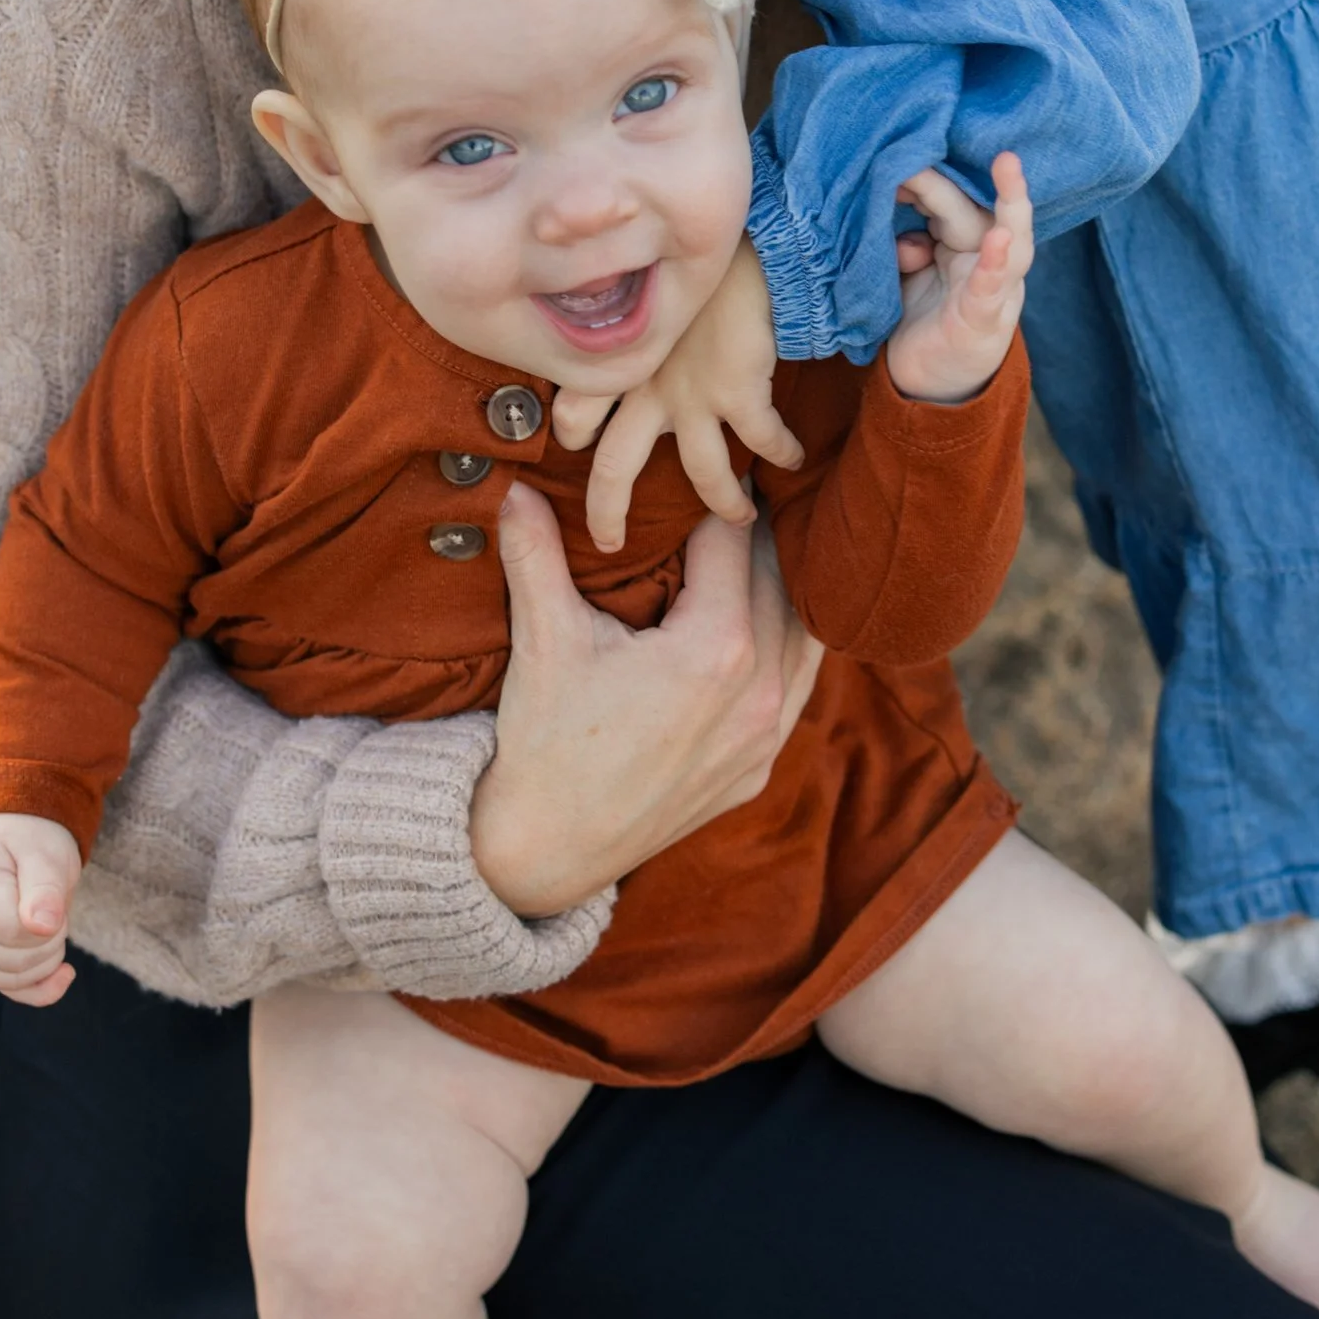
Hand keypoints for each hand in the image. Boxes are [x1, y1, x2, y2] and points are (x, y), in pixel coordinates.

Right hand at [0, 812, 82, 1004]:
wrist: (13, 827)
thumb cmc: (30, 835)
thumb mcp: (45, 851)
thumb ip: (44, 888)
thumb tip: (44, 927)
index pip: (9, 931)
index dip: (45, 929)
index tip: (57, 905)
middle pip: (8, 962)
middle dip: (49, 945)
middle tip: (58, 909)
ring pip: (5, 979)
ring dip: (45, 963)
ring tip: (56, 927)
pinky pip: (5, 985)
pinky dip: (37, 989)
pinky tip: (63, 976)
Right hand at [468, 480, 823, 911]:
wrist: (546, 849)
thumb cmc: (544, 742)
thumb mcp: (543, 639)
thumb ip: (536, 553)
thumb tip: (515, 487)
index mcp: (715, 648)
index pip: (734, 541)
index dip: (715, 498)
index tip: (705, 469)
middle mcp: (759, 691)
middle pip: (778, 579)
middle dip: (752, 534)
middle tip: (733, 492)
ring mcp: (766, 736)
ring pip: (803, 631)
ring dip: (781, 587)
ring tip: (755, 547)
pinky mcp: (760, 767)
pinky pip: (800, 685)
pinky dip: (790, 643)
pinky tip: (770, 619)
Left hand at [549, 235, 804, 554]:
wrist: (745, 235)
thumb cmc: (701, 255)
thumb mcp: (651, 286)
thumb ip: (637, 316)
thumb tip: (637, 330)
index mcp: (619, 360)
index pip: (574, 411)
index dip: (572, 435)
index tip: (577, 449)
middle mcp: (648, 385)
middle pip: (613, 465)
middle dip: (608, 511)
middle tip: (609, 542)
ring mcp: (693, 394)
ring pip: (699, 471)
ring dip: (721, 500)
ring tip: (736, 516)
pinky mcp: (739, 392)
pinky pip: (761, 440)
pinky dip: (781, 452)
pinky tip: (793, 457)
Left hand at [885, 153, 1033, 401]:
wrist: (928, 386)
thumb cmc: (920, 320)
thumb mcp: (904, 274)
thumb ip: (902, 245)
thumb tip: (901, 235)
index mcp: (961, 241)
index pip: (947, 197)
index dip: (921, 176)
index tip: (890, 151)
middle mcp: (984, 257)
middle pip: (968, 209)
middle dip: (937, 182)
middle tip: (901, 156)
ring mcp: (992, 287)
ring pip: (1007, 237)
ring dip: (1010, 202)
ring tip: (1007, 165)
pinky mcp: (984, 320)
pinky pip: (993, 288)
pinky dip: (997, 263)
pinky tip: (1000, 240)